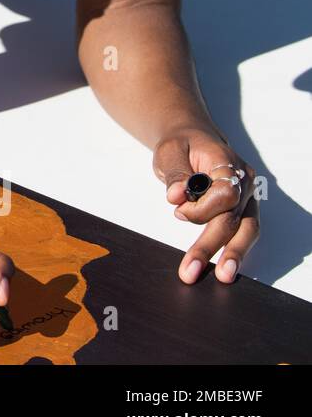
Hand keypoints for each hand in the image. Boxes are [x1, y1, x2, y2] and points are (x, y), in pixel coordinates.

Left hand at [154, 130, 258, 284]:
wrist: (192, 139)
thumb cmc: (181, 145)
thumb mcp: (169, 151)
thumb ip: (175, 173)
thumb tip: (177, 195)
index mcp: (226, 162)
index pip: (225, 193)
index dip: (201, 208)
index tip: (178, 210)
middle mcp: (243, 181)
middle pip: (233, 218)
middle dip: (210, 246)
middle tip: (191, 270)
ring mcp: (247, 195)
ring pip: (246, 229)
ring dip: (232, 254)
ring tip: (224, 277)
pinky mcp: (244, 208)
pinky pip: (244, 231)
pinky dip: (235, 249)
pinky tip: (226, 267)